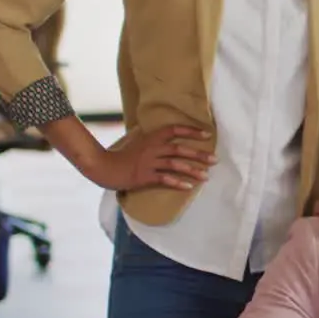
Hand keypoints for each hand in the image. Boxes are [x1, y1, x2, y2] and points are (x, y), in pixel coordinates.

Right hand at [85, 125, 213, 191]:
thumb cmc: (120, 153)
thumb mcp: (136, 139)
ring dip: (192, 170)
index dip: (191, 131)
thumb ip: (151, 136)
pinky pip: (164, 179)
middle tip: (215, 160)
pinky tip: (189, 187)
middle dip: (199, 154)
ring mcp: (148, 163)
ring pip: (175, 165)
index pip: (174, 130)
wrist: (103, 166)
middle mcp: (152, 148)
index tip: (207, 134)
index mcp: (151, 137)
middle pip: (180, 149)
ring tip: (206, 176)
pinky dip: (177, 183)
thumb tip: (166, 132)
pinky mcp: (144, 177)